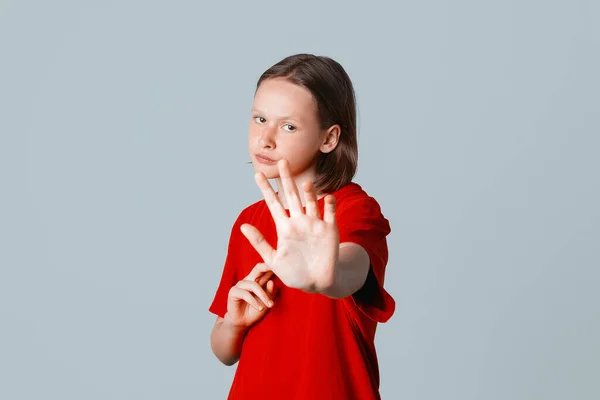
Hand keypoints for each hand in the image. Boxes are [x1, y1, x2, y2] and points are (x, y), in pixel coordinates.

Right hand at [224, 263, 277, 328]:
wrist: (243, 322)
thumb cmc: (255, 311)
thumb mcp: (266, 302)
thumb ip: (269, 292)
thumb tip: (271, 281)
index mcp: (257, 280)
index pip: (265, 270)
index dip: (272, 267)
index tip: (282, 264)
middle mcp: (249, 280)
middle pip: (257, 268)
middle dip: (266, 267)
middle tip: (275, 268)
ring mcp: (240, 285)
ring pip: (254, 285)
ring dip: (263, 296)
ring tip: (269, 305)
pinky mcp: (233, 292)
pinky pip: (245, 294)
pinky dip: (254, 302)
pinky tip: (259, 308)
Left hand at [240, 159, 339, 292]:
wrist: (316, 283)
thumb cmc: (293, 273)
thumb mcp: (272, 259)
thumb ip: (259, 242)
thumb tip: (243, 226)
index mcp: (284, 227)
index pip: (273, 203)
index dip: (266, 189)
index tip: (257, 174)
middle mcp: (299, 222)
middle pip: (292, 196)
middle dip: (287, 179)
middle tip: (283, 161)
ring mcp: (315, 225)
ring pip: (311, 203)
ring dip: (309, 193)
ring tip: (305, 183)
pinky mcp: (330, 230)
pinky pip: (330, 214)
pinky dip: (330, 205)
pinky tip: (328, 196)